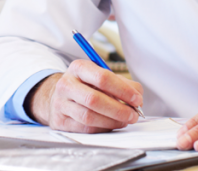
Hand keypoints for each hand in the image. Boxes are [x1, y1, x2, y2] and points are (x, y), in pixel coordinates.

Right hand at [25, 59, 142, 132]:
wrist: (60, 96)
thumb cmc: (86, 86)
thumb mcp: (102, 77)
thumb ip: (123, 84)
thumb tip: (137, 98)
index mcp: (78, 68)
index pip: (102, 77)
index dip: (123, 90)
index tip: (136, 99)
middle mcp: (66, 84)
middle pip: (94, 99)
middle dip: (118, 109)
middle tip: (133, 115)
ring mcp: (60, 103)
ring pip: (89, 117)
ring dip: (112, 121)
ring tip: (124, 121)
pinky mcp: (59, 121)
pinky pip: (85, 129)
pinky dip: (102, 128)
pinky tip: (110, 125)